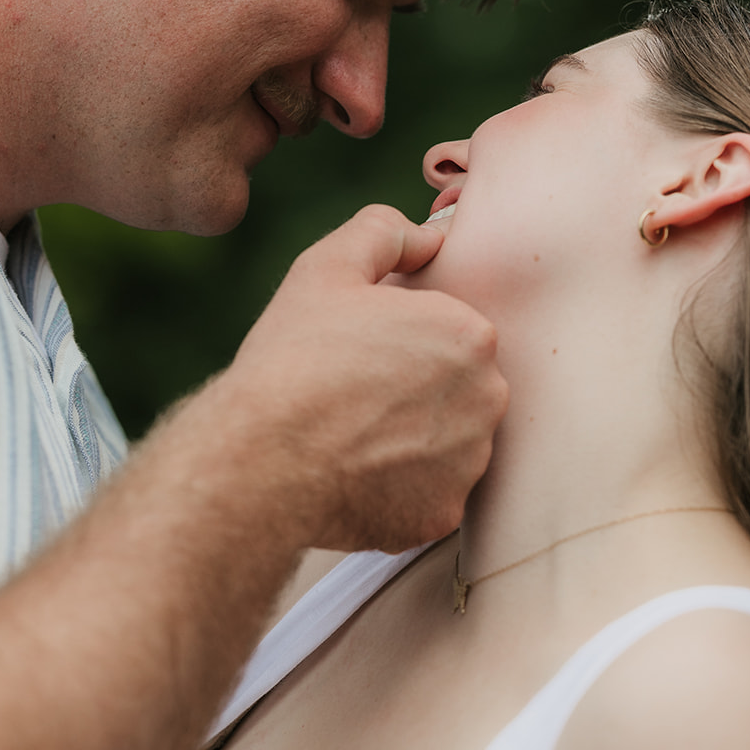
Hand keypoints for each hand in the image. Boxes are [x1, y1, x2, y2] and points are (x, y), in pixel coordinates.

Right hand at [225, 204, 507, 552]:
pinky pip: (427, 497)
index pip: (451, 335)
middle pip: (458, 391)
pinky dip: (398, 491)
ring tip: (351, 438)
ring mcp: (469, 463)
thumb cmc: (293, 359)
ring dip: (411, 443)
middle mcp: (488, 399)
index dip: (403, 343)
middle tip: (354, 397)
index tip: (363, 355)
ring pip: (447, 446)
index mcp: (470, 334)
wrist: (262, 459)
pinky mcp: (444, 516)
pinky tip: (354, 476)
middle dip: (416, 392)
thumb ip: (385, 233)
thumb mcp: (327, 268)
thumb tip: (428, 236)